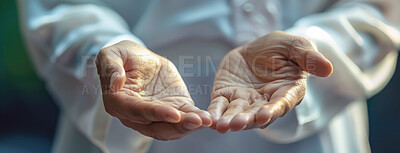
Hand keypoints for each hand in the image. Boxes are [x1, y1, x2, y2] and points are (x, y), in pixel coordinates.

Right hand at [96, 41, 211, 139]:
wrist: (139, 59)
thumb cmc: (123, 56)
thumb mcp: (112, 54)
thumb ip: (110, 66)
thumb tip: (116, 82)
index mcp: (118, 102)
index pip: (136, 112)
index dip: (155, 114)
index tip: (174, 114)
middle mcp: (136, 115)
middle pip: (156, 126)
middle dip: (177, 126)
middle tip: (196, 121)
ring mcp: (156, 115)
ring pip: (171, 128)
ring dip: (189, 126)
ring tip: (205, 120)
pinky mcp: (173, 110)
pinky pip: (184, 118)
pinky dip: (196, 120)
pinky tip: (208, 118)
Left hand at [207, 31, 332, 133]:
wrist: (256, 49)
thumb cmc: (280, 49)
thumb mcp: (295, 46)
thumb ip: (308, 57)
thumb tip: (328, 69)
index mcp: (286, 92)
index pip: (281, 103)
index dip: (273, 110)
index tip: (265, 114)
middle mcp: (265, 102)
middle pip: (257, 114)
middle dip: (247, 120)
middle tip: (237, 123)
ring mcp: (245, 101)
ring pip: (237, 114)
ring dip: (230, 121)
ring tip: (222, 126)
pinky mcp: (226, 96)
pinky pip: (219, 107)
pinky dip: (214, 114)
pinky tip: (208, 120)